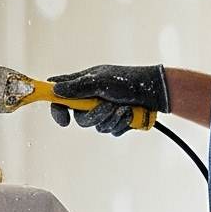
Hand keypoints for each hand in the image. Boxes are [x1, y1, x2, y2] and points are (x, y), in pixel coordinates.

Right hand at [46, 63, 171, 134]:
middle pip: (78, 118)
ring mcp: (102, 111)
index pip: (59, 95)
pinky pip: (109, 131)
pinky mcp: (114, 121)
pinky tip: (129, 113)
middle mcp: (90, 99)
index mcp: (83, 85)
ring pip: (95, 127)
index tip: (63, 118)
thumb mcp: (101, 81)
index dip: (56, 107)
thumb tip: (55, 90)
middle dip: (94, 115)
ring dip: (110, 118)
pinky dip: (120, 123)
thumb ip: (77, 87)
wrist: (155, 91)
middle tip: (108, 105)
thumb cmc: (128, 80)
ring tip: (123, 108)